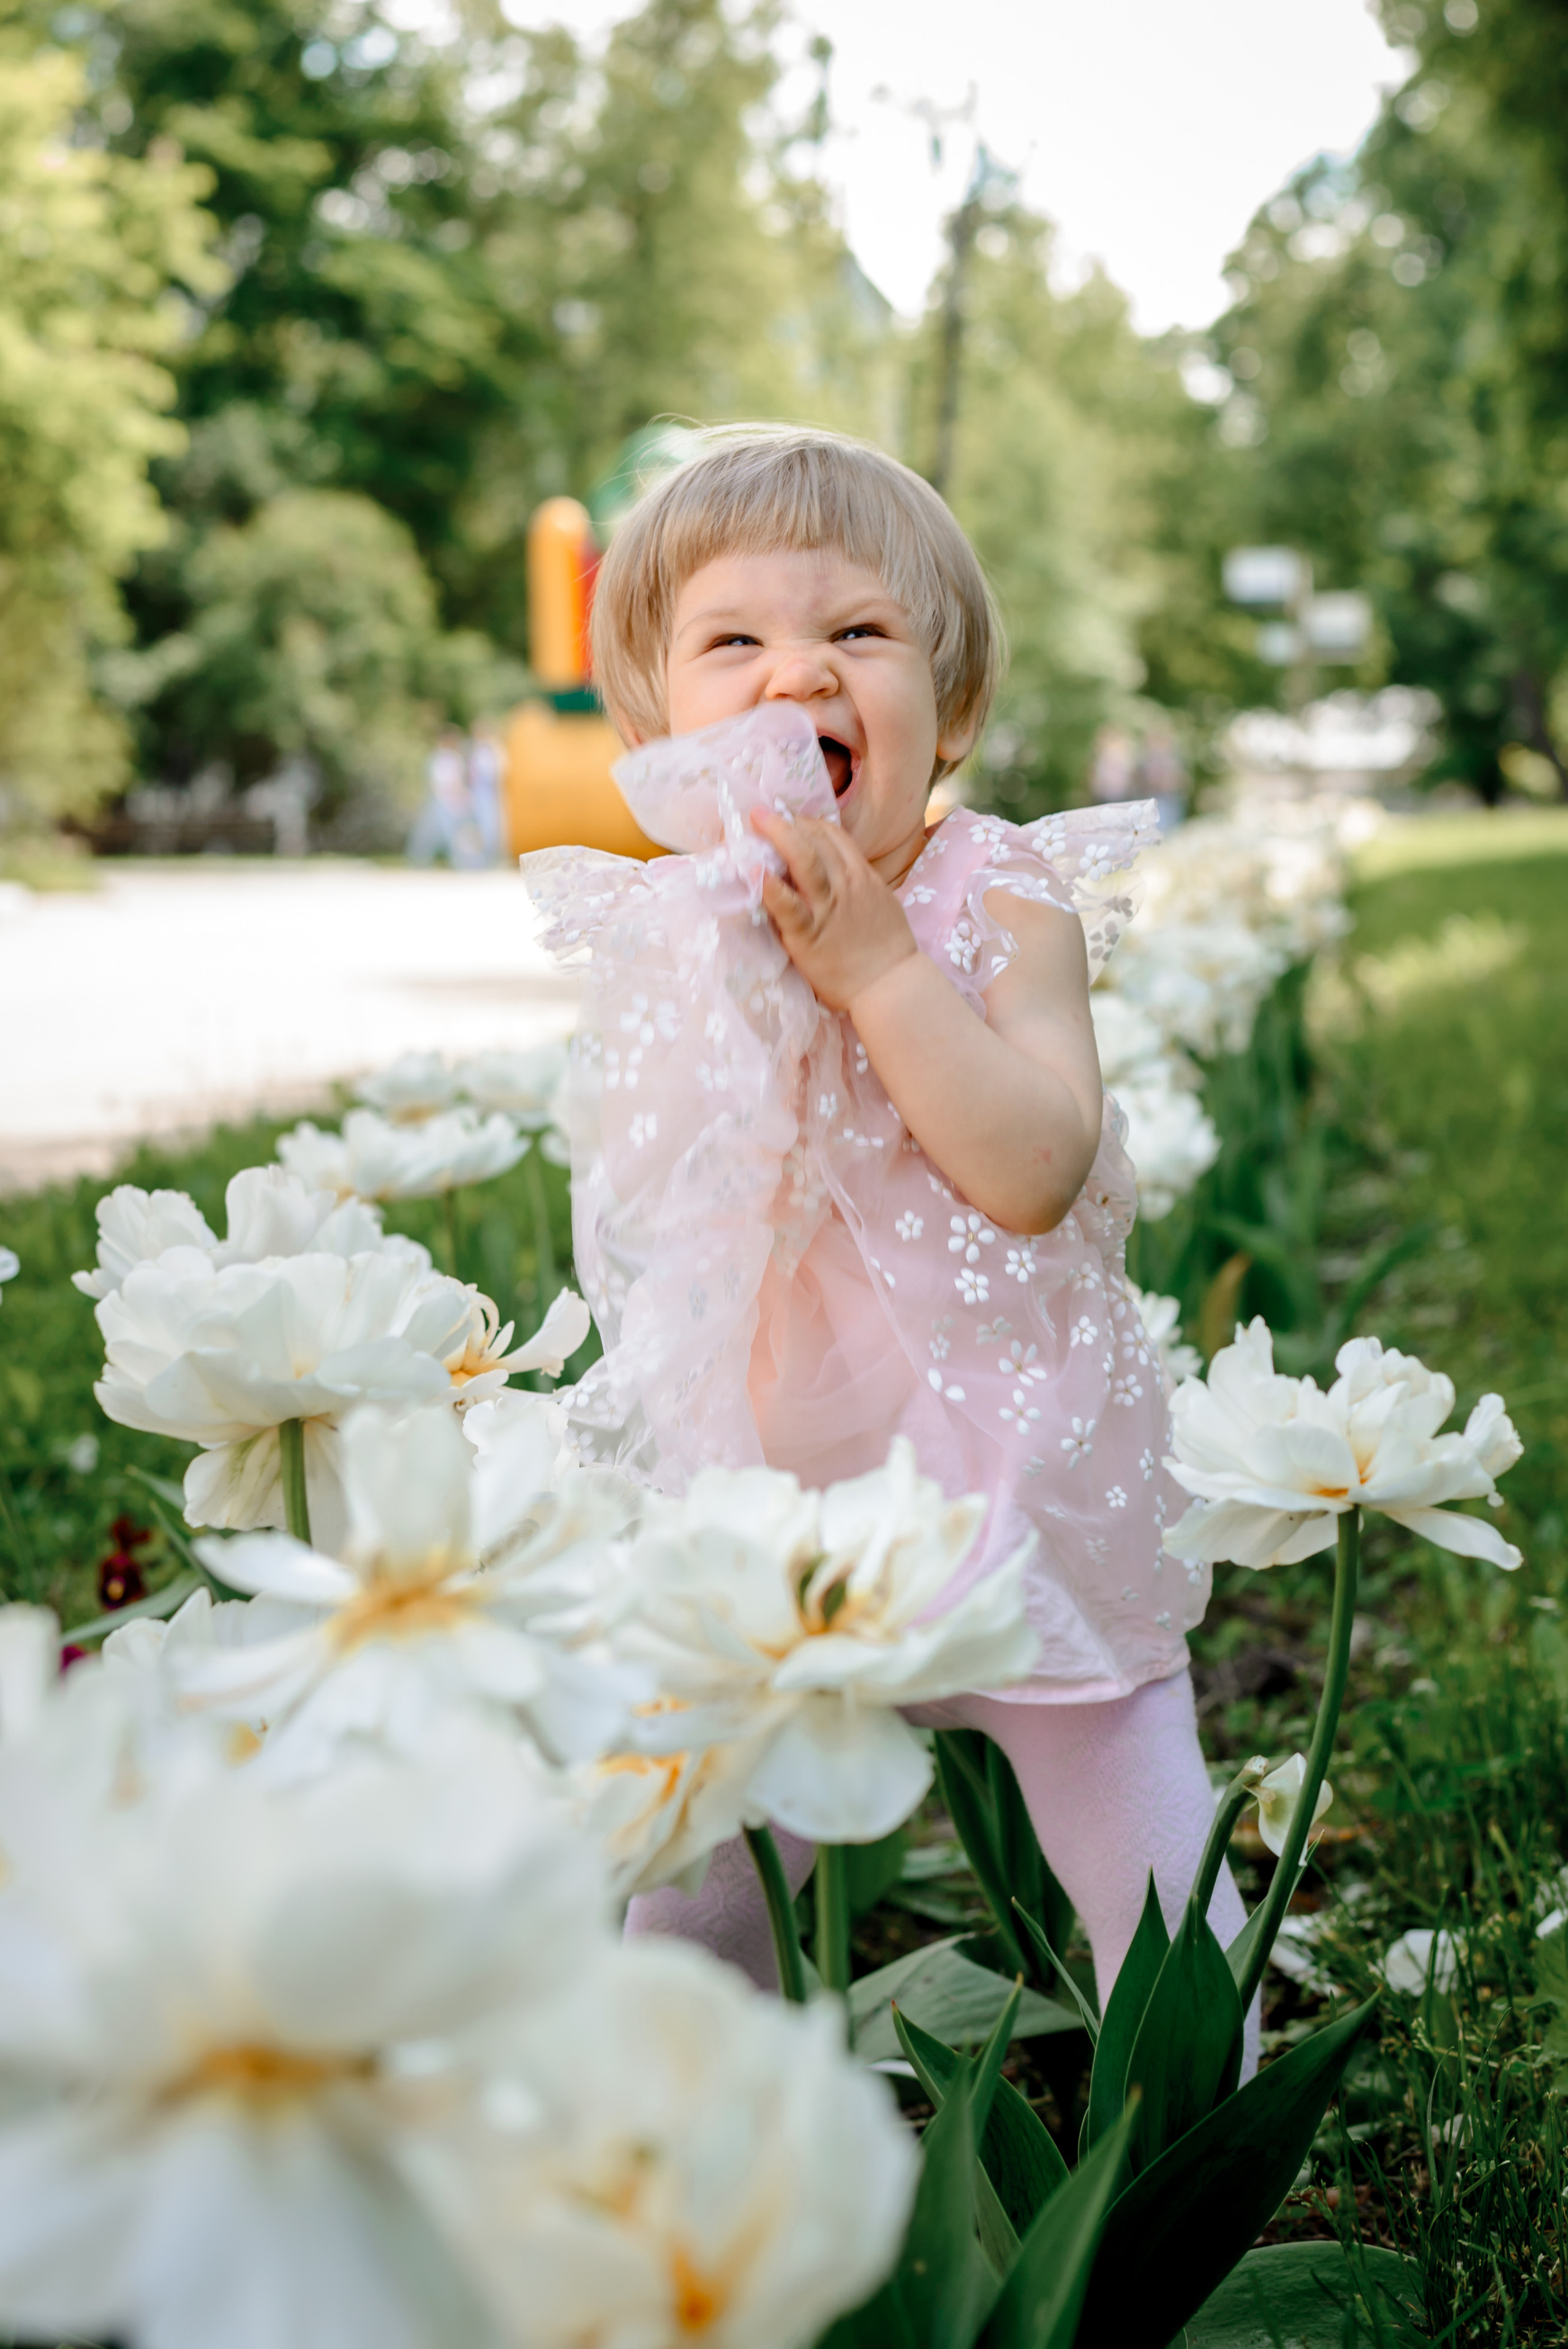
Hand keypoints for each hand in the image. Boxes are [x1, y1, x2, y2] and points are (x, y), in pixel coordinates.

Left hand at [751, 807, 917, 1012]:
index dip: (808, 823)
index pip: (833, 836)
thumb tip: (838, 872)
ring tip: (756, 821)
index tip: (790, 822)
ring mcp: (827, 908)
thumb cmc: (886, 949)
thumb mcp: (880, 902)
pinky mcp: (809, 935)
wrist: (892, 984)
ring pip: (804, 860)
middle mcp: (845, 885)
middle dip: (786, 822)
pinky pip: (789, 906)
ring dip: (778, 836)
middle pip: (815, 840)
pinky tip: (756, 873)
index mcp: (861, 876)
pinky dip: (772, 888)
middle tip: (761, 813)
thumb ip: (858, 884)